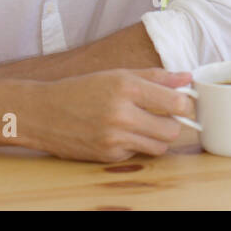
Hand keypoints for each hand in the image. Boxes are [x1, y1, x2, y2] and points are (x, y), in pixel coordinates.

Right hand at [24, 68, 195, 162]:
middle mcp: (121, 113)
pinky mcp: (108, 155)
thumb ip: (155, 76)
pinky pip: (138, 153)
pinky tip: (121, 134)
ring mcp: (114, 137)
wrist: (43, 113)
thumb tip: (187, 77)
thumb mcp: (118, 75)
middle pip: (173, 129)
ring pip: (159, 146)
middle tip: (163, 115)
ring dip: (158, 137)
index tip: (182, 102)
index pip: (176, 102)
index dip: (185, 104)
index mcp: (126, 87)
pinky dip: (136, 145)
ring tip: (144, 125)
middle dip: (173, 123)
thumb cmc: (82, 90)